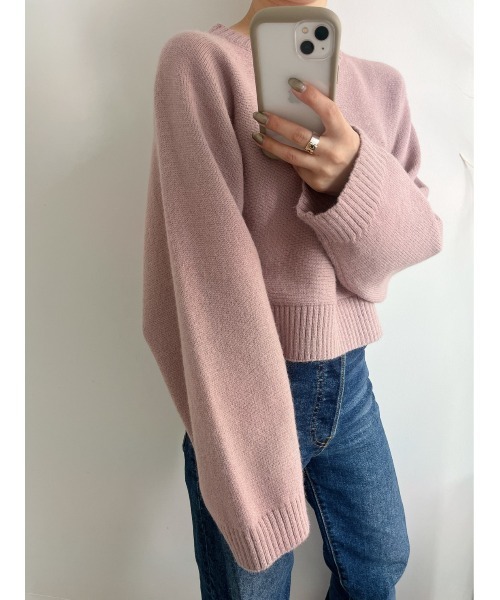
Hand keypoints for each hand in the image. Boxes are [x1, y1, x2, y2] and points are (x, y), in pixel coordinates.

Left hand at [252, 77, 359, 197]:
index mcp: (344, 134)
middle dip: (277, 123)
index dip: (312, 96)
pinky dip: (282, 155)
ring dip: (270, 143)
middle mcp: (333, 152)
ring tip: (257, 134)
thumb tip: (297, 98)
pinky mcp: (314, 181)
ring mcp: (323, 168)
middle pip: (300, 135)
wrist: (355, 178)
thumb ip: (326, 118)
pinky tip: (272, 148)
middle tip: (260, 114)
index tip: (294, 84)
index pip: (328, 111)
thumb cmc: (343, 145)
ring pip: (290, 154)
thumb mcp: (343, 130)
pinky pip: (294, 166)